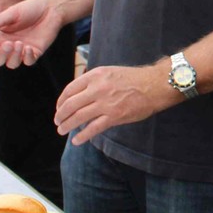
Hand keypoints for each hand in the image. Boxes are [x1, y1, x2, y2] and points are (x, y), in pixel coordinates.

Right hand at [0, 0, 61, 68]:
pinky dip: (27, 57)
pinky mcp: (35, 52)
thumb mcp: (12, 12)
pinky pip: (28, 61)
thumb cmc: (29, 8)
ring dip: (14, 57)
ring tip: (20, 43)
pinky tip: (29, 47)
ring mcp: (21, 50)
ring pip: (12, 64)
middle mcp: (8, 45)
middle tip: (9, 43)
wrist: (49, 9)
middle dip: (1, 55)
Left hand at [53, 63, 176, 144]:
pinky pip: (93, 128)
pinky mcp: (114, 116)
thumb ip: (94, 81)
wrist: (155, 85)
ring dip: (67, 125)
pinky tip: (76, 140)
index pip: (70, 89)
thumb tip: (79, 95)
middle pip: (70, 104)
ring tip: (62, 130)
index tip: (59, 108)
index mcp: (95, 76)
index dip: (61, 101)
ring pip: (78, 117)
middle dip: (60, 115)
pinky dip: (82, 136)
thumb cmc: (134, 78)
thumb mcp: (110, 72)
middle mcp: (97, 89)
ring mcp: (105, 103)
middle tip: (58, 121)